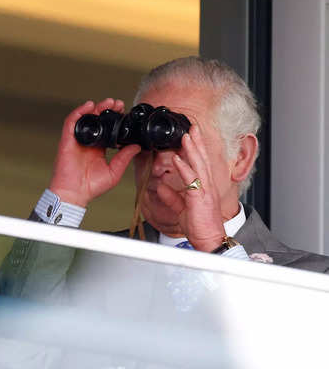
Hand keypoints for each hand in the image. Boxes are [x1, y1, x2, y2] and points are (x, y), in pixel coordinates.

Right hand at [49, 99, 140, 206]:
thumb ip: (124, 157)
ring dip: (95, 108)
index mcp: (98, 149)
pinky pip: (71, 122)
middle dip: (107, 109)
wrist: (75, 193)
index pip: (107, 129)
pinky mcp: (67, 140)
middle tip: (118, 104)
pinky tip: (88, 106)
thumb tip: (136, 146)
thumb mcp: (114, 171)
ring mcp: (77, 140)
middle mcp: (87, 143)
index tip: (124, 112)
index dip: (114, 119)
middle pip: (97, 120)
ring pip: (85, 118)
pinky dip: (79, 112)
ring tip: (107, 103)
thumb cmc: (90, 187)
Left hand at [156, 125, 225, 251]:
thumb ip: (172, 197)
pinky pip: (192, 180)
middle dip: (197, 142)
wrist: (209, 240)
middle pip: (201, 159)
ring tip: (186, 136)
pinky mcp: (200, 198)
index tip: (190, 136)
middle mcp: (206, 186)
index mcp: (203, 187)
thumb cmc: (199, 226)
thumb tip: (160, 187)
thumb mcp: (181, 209)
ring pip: (199, 165)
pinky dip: (185, 168)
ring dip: (192, 149)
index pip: (199, 164)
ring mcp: (205, 191)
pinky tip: (179, 158)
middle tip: (191, 127)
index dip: (195, 149)